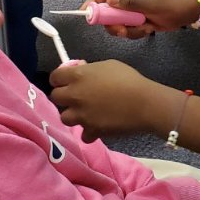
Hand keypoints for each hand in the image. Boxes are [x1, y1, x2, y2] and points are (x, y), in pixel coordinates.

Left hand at [50, 60, 164, 140]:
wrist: (145, 104)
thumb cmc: (129, 80)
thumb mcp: (108, 65)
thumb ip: (90, 69)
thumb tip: (81, 71)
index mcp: (78, 76)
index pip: (55, 77)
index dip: (59, 79)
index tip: (65, 81)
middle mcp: (74, 95)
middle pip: (55, 97)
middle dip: (64, 97)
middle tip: (76, 97)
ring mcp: (80, 115)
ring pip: (65, 118)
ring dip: (73, 115)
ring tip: (86, 113)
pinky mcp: (90, 130)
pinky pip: (83, 134)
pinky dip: (90, 132)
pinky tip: (97, 127)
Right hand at [83, 0, 199, 38]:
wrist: (182, 14)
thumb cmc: (167, 4)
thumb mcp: (148, 2)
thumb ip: (128, 2)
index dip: (91, 3)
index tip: (83, 13)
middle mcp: (125, 0)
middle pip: (106, 13)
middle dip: (114, 24)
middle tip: (122, 30)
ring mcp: (128, 12)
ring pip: (116, 25)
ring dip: (127, 30)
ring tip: (143, 28)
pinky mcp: (133, 22)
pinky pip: (125, 31)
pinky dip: (135, 33)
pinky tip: (147, 29)